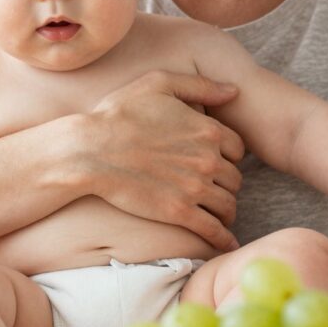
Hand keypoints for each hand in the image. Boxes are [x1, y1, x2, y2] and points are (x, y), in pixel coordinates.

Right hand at [83, 70, 244, 252]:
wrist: (90, 150)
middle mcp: (207, 159)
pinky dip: (223, 238)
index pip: (237, 148)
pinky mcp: (179, 212)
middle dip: (226, 183)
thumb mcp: (158, 84)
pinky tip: (225, 243)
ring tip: (218, 215)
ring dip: (226, 210)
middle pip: (234, 178)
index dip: (228, 155)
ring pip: (228, 205)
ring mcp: (195, 187)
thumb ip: (199, 85)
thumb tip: (234, 91)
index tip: (217, 162)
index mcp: (207, 129)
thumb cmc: (118, 114)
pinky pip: (213, 230)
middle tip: (214, 188)